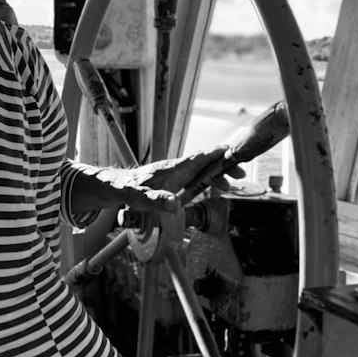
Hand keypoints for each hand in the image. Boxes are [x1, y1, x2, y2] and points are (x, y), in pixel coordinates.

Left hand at [70, 149, 243, 217]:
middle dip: (223, 165)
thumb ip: (155, 200)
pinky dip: (210, 180)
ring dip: (219, 173)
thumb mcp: (138, 197)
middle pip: (204, 163)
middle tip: (241, 173)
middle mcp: (176, 169)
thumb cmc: (126, 190)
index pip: (196, 158)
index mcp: (171, 169)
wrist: (116, 187)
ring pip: (202, 170)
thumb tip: (175, 205)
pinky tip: (218, 187)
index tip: (231, 151)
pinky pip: (196, 177)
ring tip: (235, 180)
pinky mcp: (175, 181)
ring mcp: (176, 174)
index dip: (214, 154)